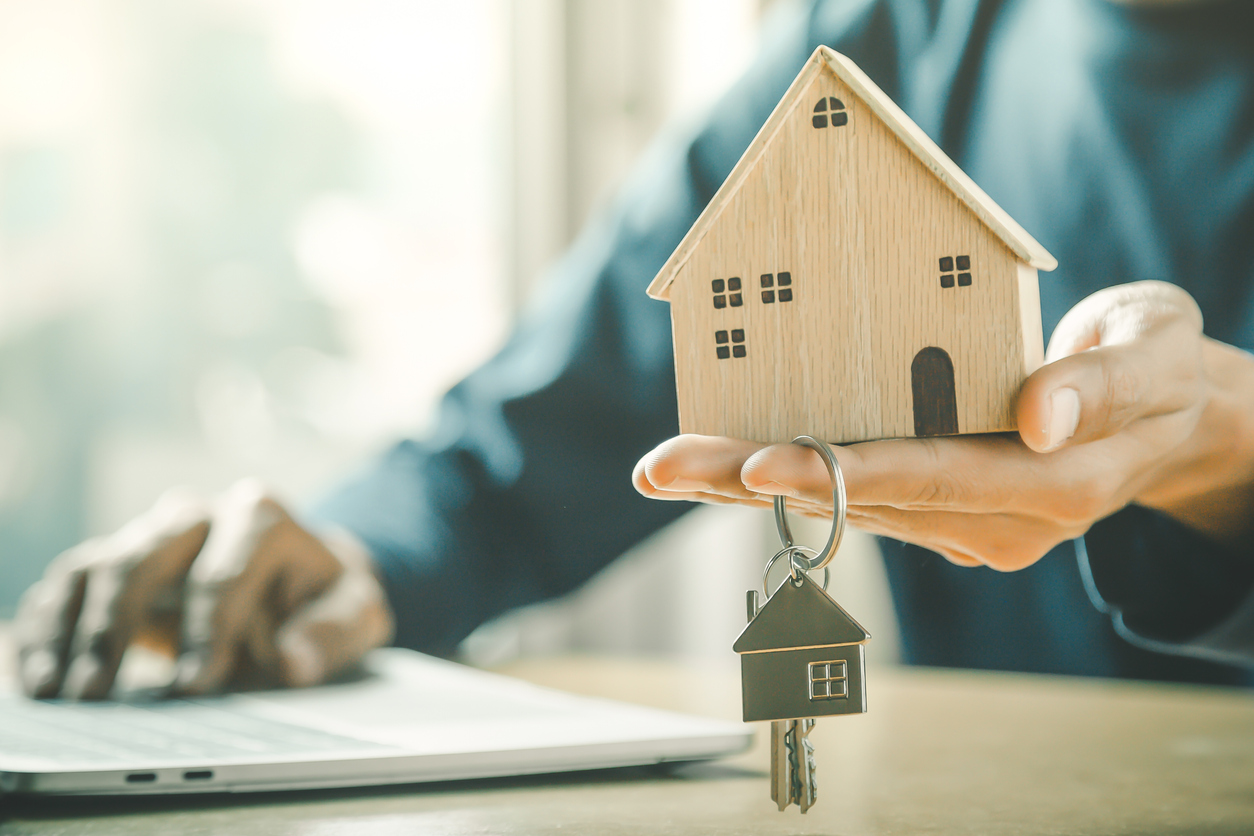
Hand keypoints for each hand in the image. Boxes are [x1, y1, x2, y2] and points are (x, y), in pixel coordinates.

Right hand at [14, 479, 393, 698]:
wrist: (300, 578)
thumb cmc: (325, 597)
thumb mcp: (357, 611)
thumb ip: (334, 632)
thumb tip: (295, 663)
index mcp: (261, 517)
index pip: (225, 573)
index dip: (208, 631)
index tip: (196, 685)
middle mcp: (199, 516)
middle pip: (146, 556)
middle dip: (120, 624)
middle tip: (101, 690)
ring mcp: (152, 534)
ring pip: (98, 566)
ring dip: (73, 629)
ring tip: (61, 691)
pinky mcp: (117, 560)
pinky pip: (68, 584)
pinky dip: (48, 627)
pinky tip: (41, 676)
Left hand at [634, 281, 1253, 570]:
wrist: (1169, 412)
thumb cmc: (1159, 366)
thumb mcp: (1155, 352)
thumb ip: (1104, 382)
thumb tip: (1038, 415)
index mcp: (1051, 485)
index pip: (931, 478)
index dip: (841, 472)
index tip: (757, 463)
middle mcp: (997, 520)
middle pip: (862, 502)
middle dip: (755, 485)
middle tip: (663, 470)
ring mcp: (966, 521)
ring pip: (845, 504)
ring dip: (752, 485)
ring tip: (667, 467)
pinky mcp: (943, 507)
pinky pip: (857, 494)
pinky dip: (790, 475)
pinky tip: (723, 461)